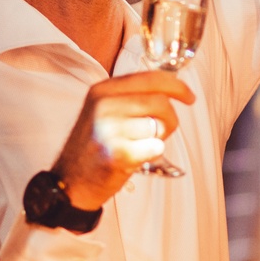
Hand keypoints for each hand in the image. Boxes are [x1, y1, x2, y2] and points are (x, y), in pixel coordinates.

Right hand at [52, 71, 194, 209]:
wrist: (71, 182)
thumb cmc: (95, 147)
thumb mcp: (104, 111)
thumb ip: (132, 96)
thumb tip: (171, 87)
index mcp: (102, 90)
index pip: (150, 78)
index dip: (176, 86)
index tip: (189, 97)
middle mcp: (103, 105)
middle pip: (159, 102)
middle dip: (170, 119)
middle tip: (162, 132)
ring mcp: (109, 129)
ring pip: (158, 126)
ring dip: (157, 139)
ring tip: (139, 146)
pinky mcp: (117, 153)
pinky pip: (155, 147)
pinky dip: (152, 154)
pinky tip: (135, 158)